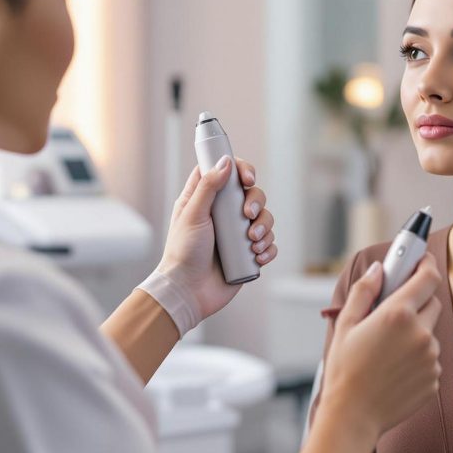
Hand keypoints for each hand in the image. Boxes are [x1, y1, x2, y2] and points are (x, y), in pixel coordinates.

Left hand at [143, 157, 276, 335]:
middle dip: (256, 203)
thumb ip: (208, 186)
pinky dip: (268, 248)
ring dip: (264, 228)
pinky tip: (258, 255)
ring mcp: (237, 234)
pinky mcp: (247, 253)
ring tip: (252, 243)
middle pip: (252, 194)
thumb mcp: (192, 214)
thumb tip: (226, 162)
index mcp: (206, 199)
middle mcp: (224, 214)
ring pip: (264, 219)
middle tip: (248, 215)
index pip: (227, 173)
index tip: (247, 179)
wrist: (189, 291)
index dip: (241, 170)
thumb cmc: (183, 252)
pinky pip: (268, 244)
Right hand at [320, 254, 441, 441]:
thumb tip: (378, 269)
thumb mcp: (345, 323)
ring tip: (386, 349)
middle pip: (432, 302)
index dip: (426, 264)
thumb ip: (364, 290)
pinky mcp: (434, 379)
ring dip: (415, 332)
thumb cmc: (344, 369)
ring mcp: (431, 358)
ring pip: (430, 332)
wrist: (353, 416)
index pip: (428, 277)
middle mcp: (420, 334)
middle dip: (416, 301)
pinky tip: (393, 367)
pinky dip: (417, 357)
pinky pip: (430, 358)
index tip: (421, 259)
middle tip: (392, 310)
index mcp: (398, 314)